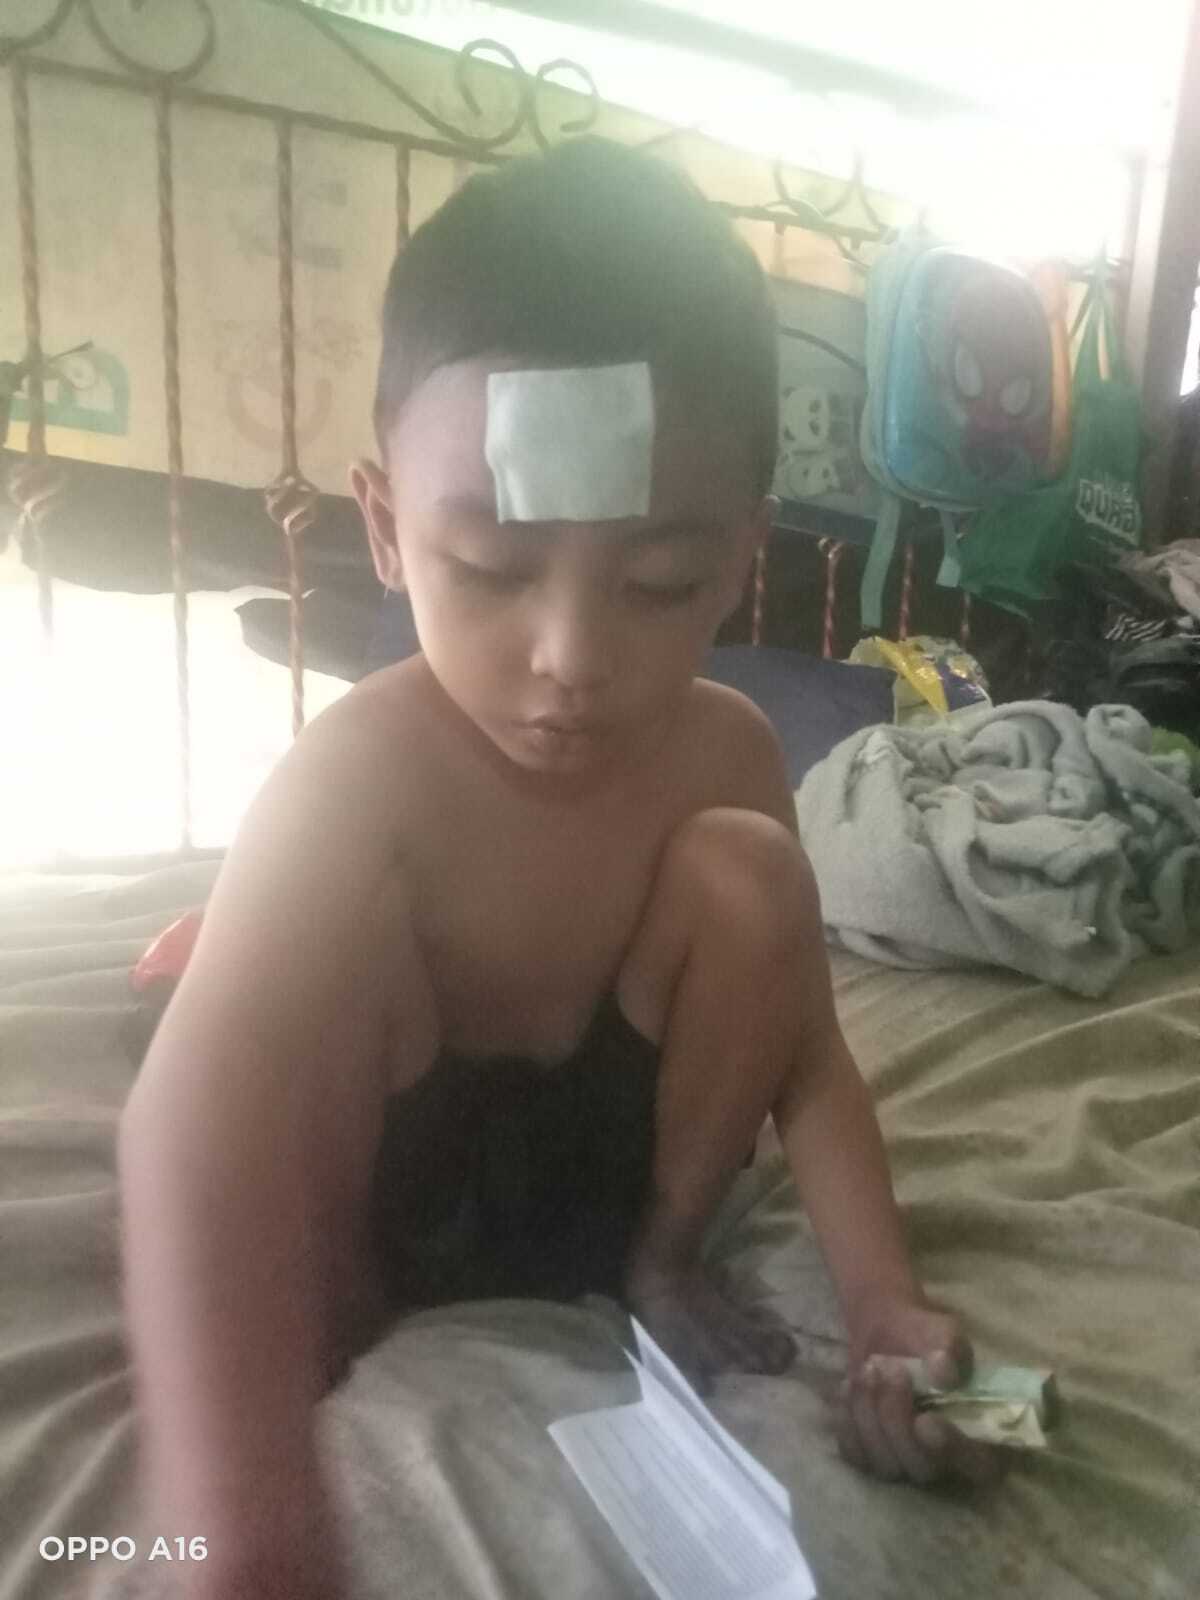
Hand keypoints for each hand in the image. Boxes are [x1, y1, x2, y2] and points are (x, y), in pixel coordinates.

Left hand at [836, 1292, 1005, 1486]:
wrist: (886, 1333)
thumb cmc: (924, 1337)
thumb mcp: (943, 1332)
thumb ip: (950, 1349)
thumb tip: (944, 1374)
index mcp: (977, 1436)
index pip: (978, 1467)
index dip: (953, 1451)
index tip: (926, 1419)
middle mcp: (943, 1462)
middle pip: (921, 1468)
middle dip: (898, 1419)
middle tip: (892, 1371)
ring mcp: (904, 1463)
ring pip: (884, 1465)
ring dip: (870, 1415)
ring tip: (868, 1369)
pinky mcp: (870, 1456)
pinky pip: (854, 1455)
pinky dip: (847, 1421)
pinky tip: (849, 1387)